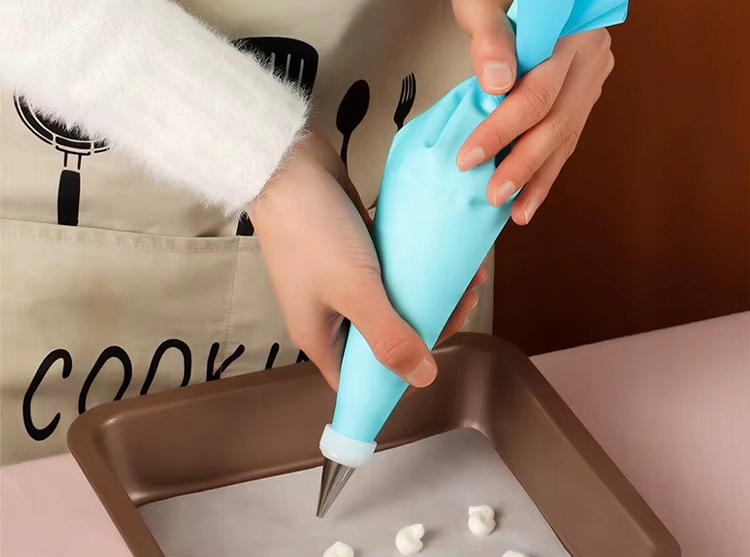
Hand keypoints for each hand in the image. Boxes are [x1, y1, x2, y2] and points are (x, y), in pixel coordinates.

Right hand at [249, 131, 487, 390]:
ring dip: (430, 293)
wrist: (287, 166)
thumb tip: (424, 379)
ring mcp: (342, 281)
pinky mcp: (354, 251)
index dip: (397, 380)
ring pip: (394, 302)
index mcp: (321, 337)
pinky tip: (446, 254)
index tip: (436, 360)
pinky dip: (418, 267)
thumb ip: (388, 337)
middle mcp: (331, 314)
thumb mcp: (354, 290)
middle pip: (386, 339)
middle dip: (429, 326)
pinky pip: (392, 271)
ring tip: (467, 275)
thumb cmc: (314, 233)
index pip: (360, 380)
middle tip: (464, 302)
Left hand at [453, 0, 614, 223]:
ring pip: (566, 136)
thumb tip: (497, 83)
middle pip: (556, 121)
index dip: (502, 130)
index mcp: (570, 35)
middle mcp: (588, 57)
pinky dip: (546, 171)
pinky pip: (567, 138)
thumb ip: (490, 38)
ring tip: (516, 211)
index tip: (469, 158)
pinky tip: (529, 198)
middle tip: (493, 195)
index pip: (537, 92)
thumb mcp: (484, 5)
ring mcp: (589, 78)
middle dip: (522, 165)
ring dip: (538, 178)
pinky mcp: (582, 96)